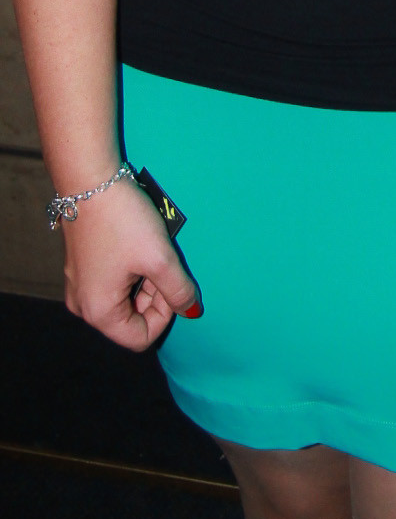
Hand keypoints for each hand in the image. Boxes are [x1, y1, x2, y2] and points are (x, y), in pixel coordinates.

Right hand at [61, 173, 200, 349]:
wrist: (90, 180)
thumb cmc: (124, 221)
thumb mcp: (159, 258)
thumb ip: (179, 290)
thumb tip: (192, 311)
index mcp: (97, 312)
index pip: (140, 338)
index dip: (165, 315)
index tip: (170, 282)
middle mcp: (83, 305)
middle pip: (132, 320)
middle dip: (155, 296)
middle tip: (163, 263)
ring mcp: (80, 286)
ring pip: (125, 300)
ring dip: (146, 282)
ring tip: (152, 252)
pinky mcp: (83, 267)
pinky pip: (114, 284)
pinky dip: (133, 272)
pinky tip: (139, 247)